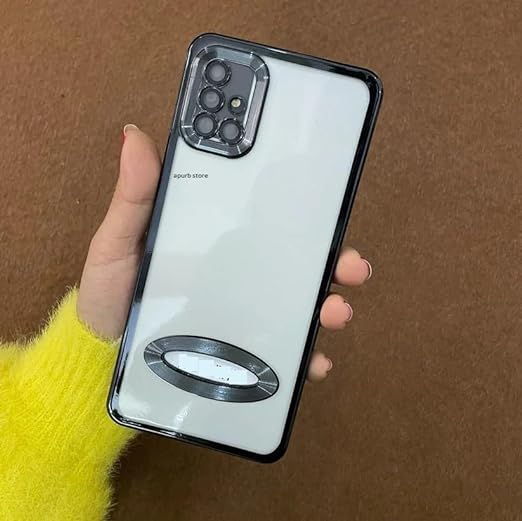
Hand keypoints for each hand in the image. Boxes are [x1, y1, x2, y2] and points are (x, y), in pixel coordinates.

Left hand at [78, 124, 372, 382]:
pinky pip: (282, 354)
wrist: (103, 355)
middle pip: (299, 265)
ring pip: (300, 308)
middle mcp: (242, 276)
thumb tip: (136, 135)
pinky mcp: (242, 354)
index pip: (270, 223)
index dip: (305, 213)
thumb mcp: (119, 240)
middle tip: (352, 265)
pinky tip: (315, 361)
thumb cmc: (112, 292)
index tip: (330, 201)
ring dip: (328, 307)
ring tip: (335, 311)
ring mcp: (246, 316)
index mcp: (220, 244)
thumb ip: (133, 196)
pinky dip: (305, 357)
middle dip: (336, 263)